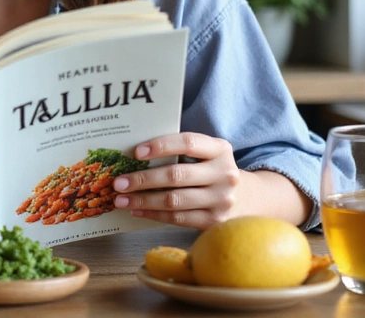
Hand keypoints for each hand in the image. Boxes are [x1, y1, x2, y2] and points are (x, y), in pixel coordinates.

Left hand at [111, 132, 239, 228]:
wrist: (246, 198)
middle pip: (176, 175)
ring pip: (174, 200)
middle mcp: (225, 174)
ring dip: (143, 200)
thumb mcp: (206, 155)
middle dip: (142, 179)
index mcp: (220, 149)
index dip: (161, 146)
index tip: (136, 152)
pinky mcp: (214, 222)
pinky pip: (177, 218)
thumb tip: (134, 155)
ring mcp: (221, 200)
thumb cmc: (211, 171)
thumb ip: (179, 151)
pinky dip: (153, 214)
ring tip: (121, 199)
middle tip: (118, 182)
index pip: (187, 143)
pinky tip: (137, 210)